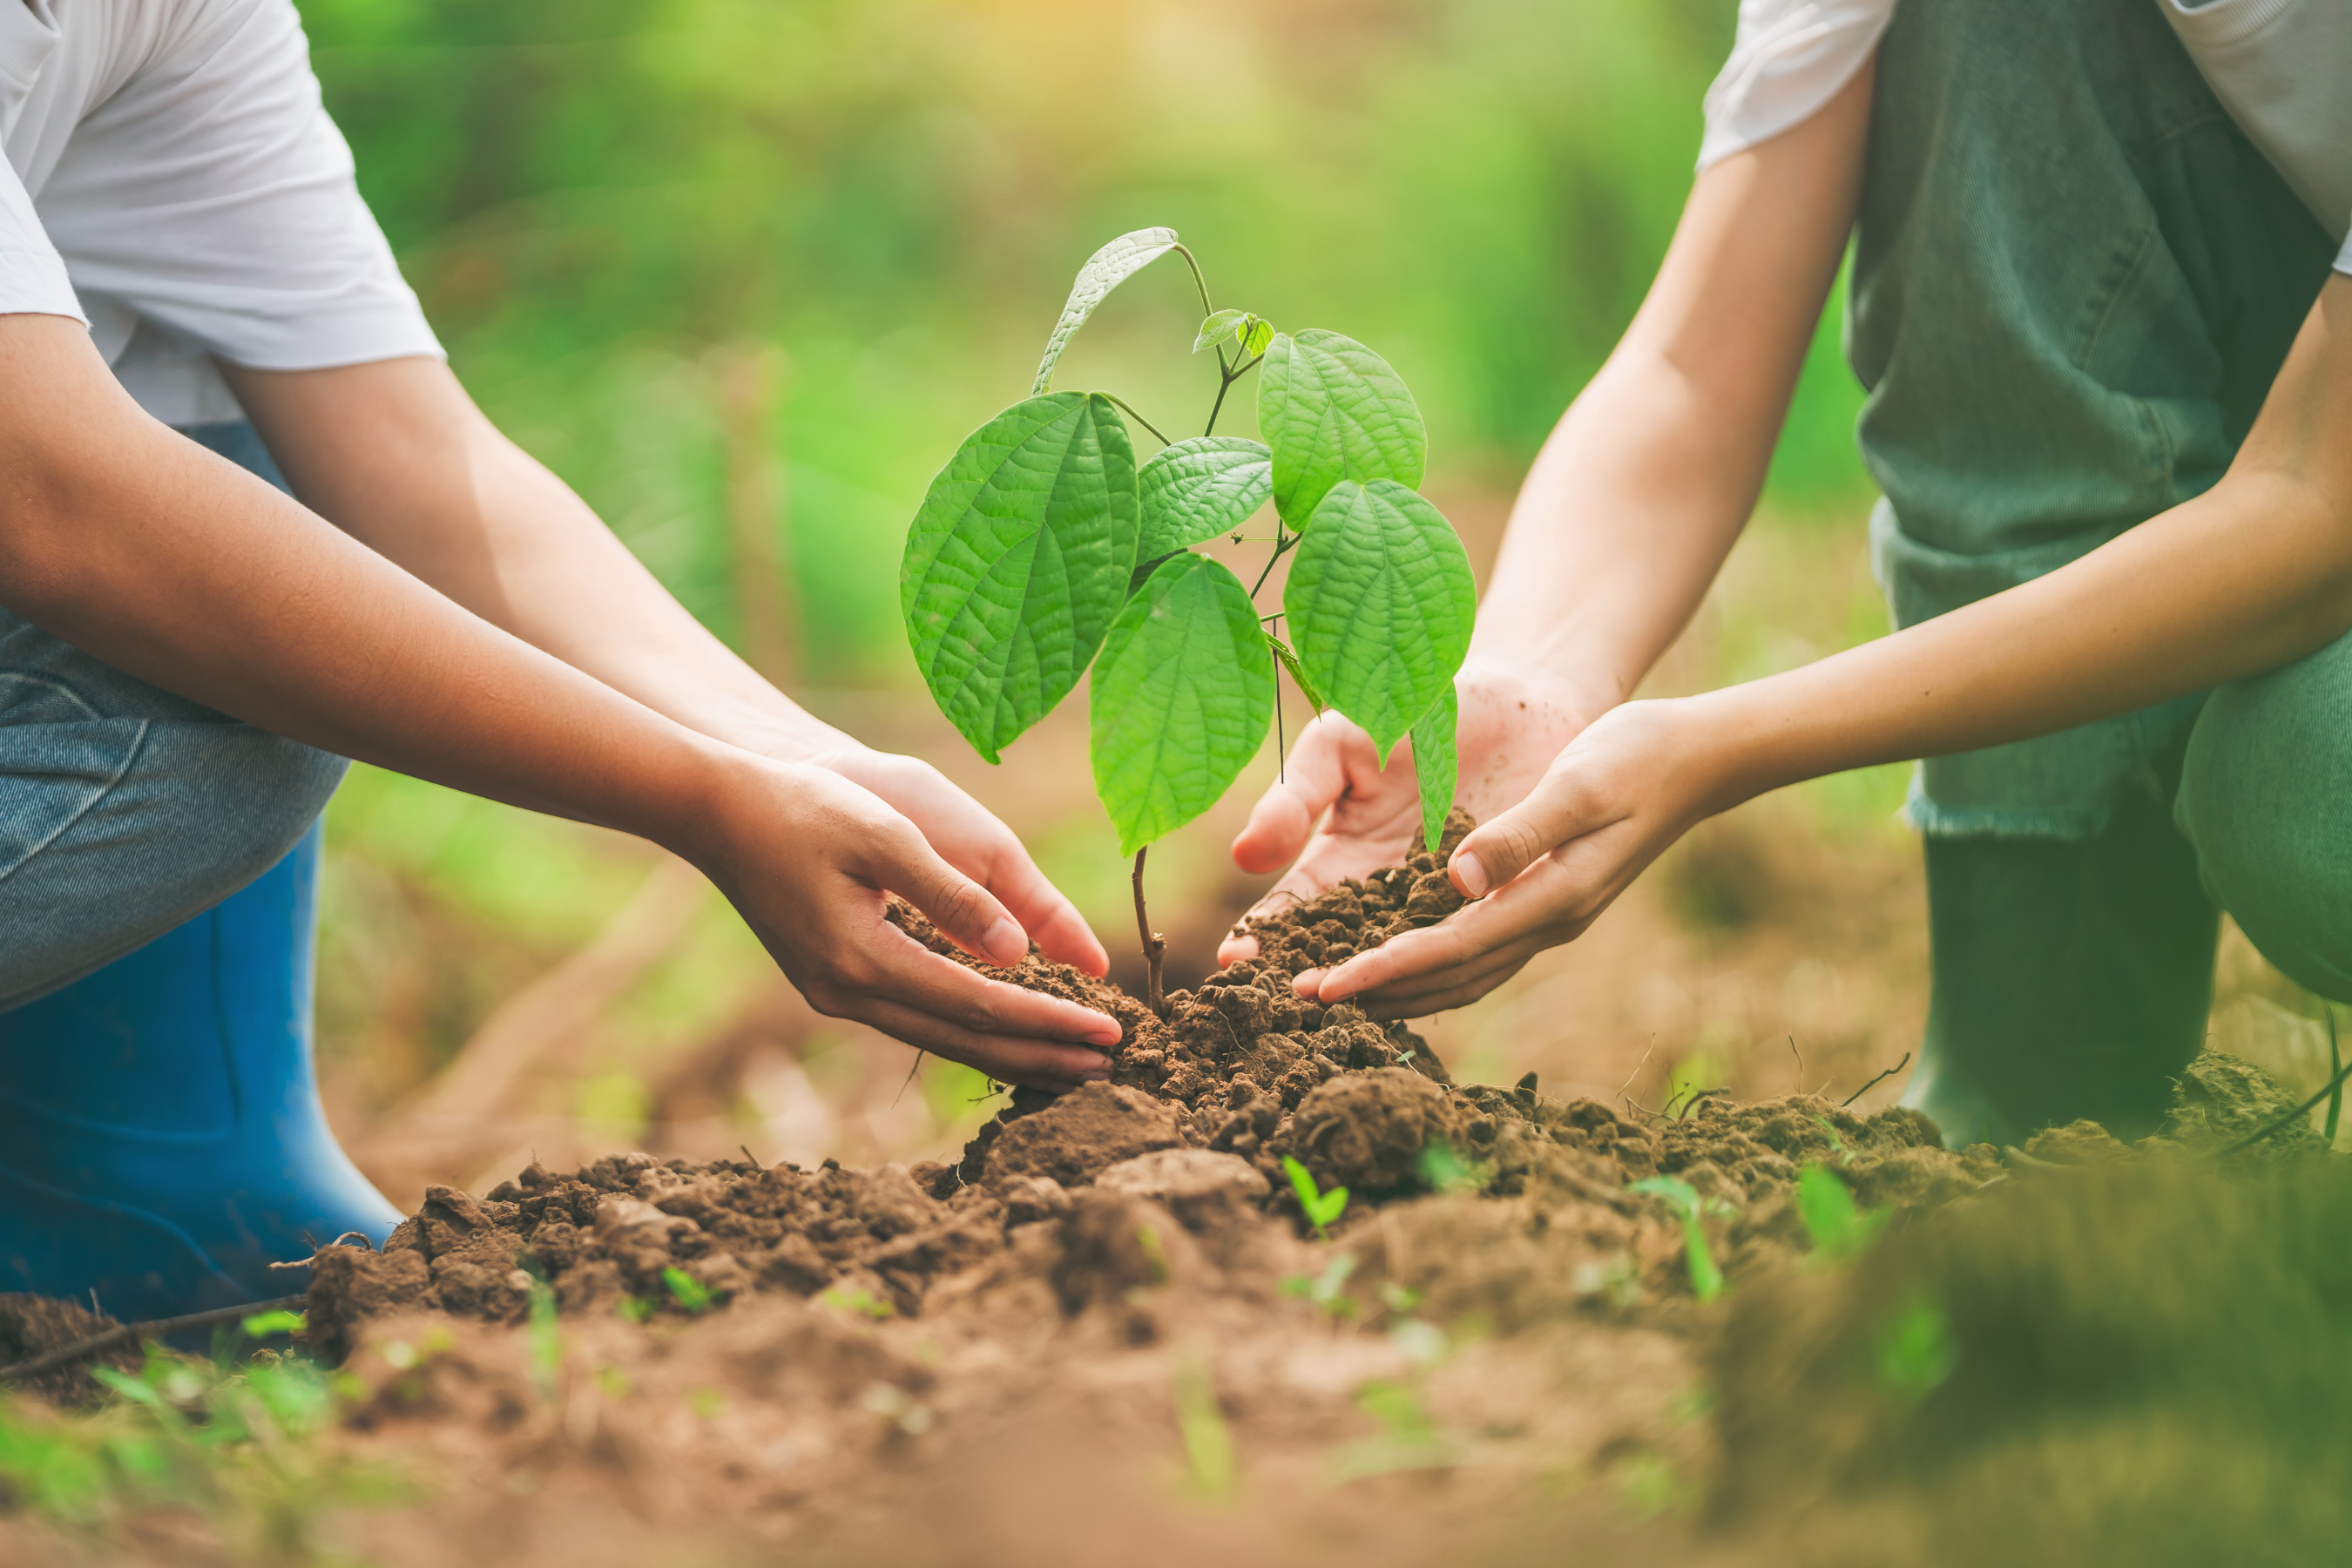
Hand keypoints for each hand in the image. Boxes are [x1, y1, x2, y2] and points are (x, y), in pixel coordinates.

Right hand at [681, 750, 1123, 1090]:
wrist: (718, 812)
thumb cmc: (804, 808)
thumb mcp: (886, 835)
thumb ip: (954, 895)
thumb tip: (1020, 949)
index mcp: (864, 958)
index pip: (980, 1005)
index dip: (1049, 1020)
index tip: (1108, 1031)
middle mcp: (848, 992)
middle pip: (963, 1041)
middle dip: (1041, 1055)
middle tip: (1110, 1068)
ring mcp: (835, 995)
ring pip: (938, 1039)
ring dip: (1008, 1052)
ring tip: (1071, 1065)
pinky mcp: (833, 984)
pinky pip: (916, 1021)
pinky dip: (968, 1032)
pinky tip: (1004, 1035)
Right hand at [1217, 663, 1589, 963]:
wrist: (1512, 701)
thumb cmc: (1409, 711)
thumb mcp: (1338, 747)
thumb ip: (1294, 799)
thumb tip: (1245, 857)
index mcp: (1339, 860)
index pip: (1291, 912)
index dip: (1263, 937)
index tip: (1235, 960)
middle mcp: (1386, 895)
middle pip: (1341, 950)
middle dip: (1313, 975)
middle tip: (1290, 999)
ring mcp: (1441, 905)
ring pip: (1404, 957)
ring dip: (1376, 980)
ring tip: (1348, 1000)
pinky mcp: (1497, 905)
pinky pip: (1471, 940)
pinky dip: (1450, 961)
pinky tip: (1431, 975)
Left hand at [1294, 698, 1725, 1016]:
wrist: (1694, 757)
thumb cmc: (1634, 756)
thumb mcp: (1578, 784)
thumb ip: (1519, 833)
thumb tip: (1458, 880)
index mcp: (1553, 897)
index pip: (1451, 949)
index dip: (1383, 971)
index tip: (1324, 985)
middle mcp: (1548, 922)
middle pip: (1449, 979)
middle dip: (1377, 994)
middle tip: (1300, 1001)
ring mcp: (1549, 919)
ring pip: (1462, 976)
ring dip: (1398, 990)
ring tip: (1332, 995)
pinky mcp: (1545, 905)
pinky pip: (1477, 954)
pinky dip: (1429, 969)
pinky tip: (1393, 965)